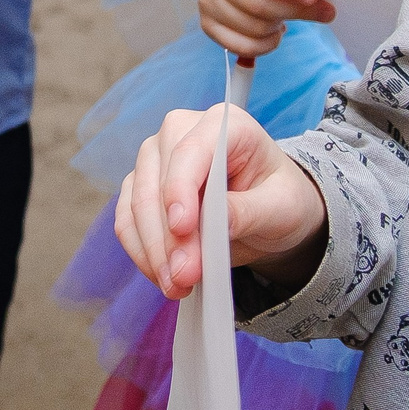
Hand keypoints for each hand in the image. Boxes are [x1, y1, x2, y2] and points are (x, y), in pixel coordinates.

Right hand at [116, 105, 326, 300]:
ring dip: (151, 249)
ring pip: (136, 203)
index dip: (180, 189)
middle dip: (167, 235)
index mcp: (224, 124)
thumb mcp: (281, 207)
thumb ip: (248, 212)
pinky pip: (127, 220)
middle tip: (184, 277)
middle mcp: (181, 132)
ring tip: (177, 285)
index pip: (189, 151)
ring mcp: (156, 158)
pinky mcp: (141, 186)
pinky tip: (163, 276)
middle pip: (156, 181)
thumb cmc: (280, 197)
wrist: (269, 211)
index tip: (182, 229)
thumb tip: (215, 225)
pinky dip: (141, 251)